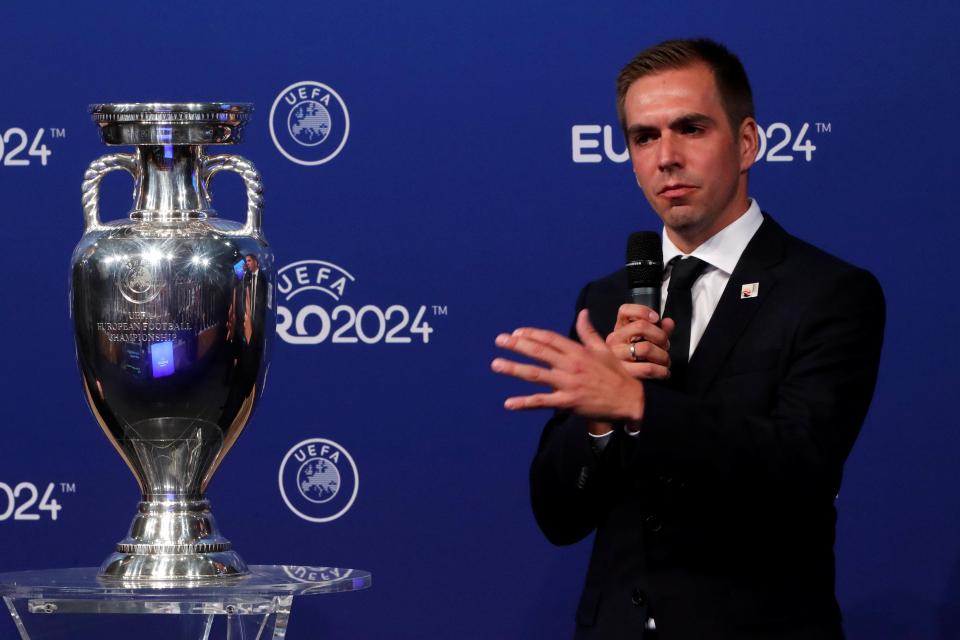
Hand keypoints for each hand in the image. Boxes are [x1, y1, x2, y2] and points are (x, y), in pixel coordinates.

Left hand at [491, 309, 644, 422]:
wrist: (630, 399)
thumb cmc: (617, 374)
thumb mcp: (603, 349)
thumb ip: (588, 332)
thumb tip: (582, 313)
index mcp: (578, 351)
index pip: (550, 339)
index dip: (531, 334)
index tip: (516, 332)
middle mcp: (571, 365)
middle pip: (539, 352)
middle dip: (517, 345)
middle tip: (499, 340)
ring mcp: (568, 383)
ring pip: (536, 374)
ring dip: (514, 369)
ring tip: (496, 364)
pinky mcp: (568, 402)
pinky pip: (542, 402)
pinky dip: (524, 403)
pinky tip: (508, 404)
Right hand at [604, 304, 674, 379]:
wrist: (621, 383)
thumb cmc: (634, 359)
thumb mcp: (645, 341)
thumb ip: (659, 330)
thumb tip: (668, 322)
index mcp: (619, 329)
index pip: (625, 311)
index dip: (642, 311)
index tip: (656, 318)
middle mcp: (615, 340)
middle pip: (641, 326)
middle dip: (660, 335)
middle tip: (665, 344)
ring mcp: (617, 356)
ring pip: (646, 348)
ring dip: (662, 356)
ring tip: (665, 361)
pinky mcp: (623, 372)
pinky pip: (647, 368)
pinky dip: (661, 371)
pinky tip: (663, 372)